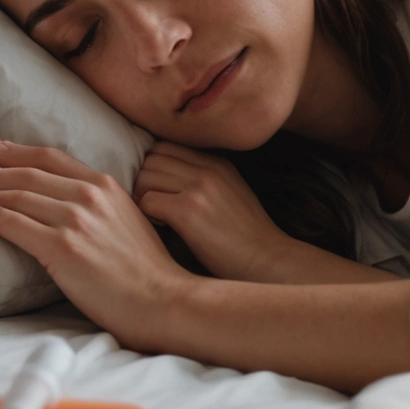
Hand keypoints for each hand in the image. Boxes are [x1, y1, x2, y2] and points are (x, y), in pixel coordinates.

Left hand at [0, 140, 197, 351]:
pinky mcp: (63, 248)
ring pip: (18, 196)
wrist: (163, 300)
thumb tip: (61, 201)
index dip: (17, 151)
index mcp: (105, 184)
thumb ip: (96, 203)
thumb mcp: (125, 218)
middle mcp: (89, 195)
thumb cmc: (143, 269)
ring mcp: (76, 220)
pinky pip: (16, 225)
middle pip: (28, 173)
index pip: (50, 158)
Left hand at [134, 141, 296, 281]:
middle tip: (149, 204)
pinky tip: (159, 228)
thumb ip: (206, 179)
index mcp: (217, 163)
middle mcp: (207, 169)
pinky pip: (147, 201)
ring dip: (142, 197)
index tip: (154, 187)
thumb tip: (169, 177)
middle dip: (144, 180)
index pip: (166, 146)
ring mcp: (198, 188)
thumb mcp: (232, 194)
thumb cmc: (247, 238)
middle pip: (152, 158)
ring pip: (145, 176)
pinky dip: (146, 215)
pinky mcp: (188, 211)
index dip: (153, 166)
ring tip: (154, 217)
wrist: (268, 262)